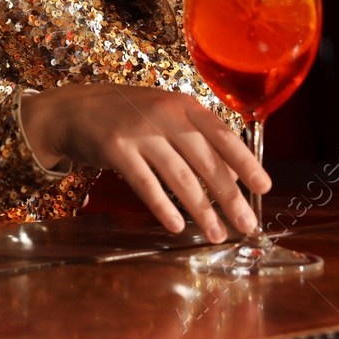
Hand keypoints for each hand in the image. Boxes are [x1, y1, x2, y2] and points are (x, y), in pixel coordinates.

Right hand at [18, 84, 269, 243]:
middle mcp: (165, 115)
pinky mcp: (116, 149)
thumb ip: (198, 137)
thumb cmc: (127, 114)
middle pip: (205, 160)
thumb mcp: (166, 113)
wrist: (74, 109)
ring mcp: (140, 132)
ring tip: (218, 234)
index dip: (245, 162)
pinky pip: (145, 184)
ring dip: (202, 209)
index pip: (222, 135)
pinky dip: (164, 207)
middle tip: (247, 224)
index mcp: (183, 105)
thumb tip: (234, 176)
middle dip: (229, 196)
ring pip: (180, 177)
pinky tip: (177, 226)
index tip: (264, 187)